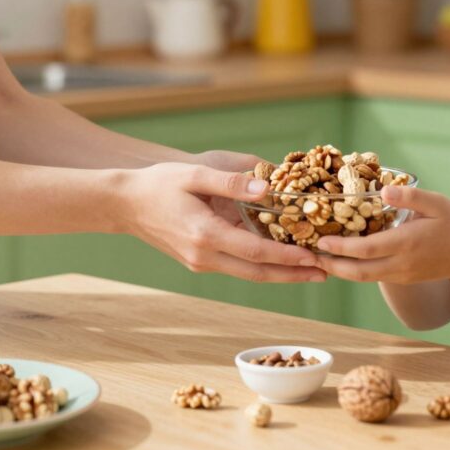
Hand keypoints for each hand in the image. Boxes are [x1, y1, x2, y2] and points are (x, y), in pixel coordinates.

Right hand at [117, 162, 324, 282]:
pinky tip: (281, 260)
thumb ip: (233, 183)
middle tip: (326, 273)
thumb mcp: (195, 174)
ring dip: (281, 274)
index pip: (256, 253)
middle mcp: (204, 256)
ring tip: (311, 269)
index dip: (288, 258)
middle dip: (293, 275)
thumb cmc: (159, 184)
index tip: (315, 258)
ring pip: (249, 274)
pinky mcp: (200, 261)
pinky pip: (238, 267)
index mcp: (205, 235)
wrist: (124, 203)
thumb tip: (268, 190)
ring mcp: (201, 262)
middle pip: (257, 273)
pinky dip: (263, 266)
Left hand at [315, 184, 449, 283]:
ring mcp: (400, 275)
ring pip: (363, 278)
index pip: (367, 249)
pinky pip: (372, 277)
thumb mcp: (437, 203)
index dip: (341, 247)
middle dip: (332, 265)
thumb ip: (410, 197)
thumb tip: (382, 191)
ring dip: (340, 271)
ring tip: (320, 259)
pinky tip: (342, 261)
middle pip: (358, 271)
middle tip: (310, 255)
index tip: (321, 239)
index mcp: (406, 242)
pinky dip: (354, 271)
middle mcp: (400, 263)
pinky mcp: (401, 279)